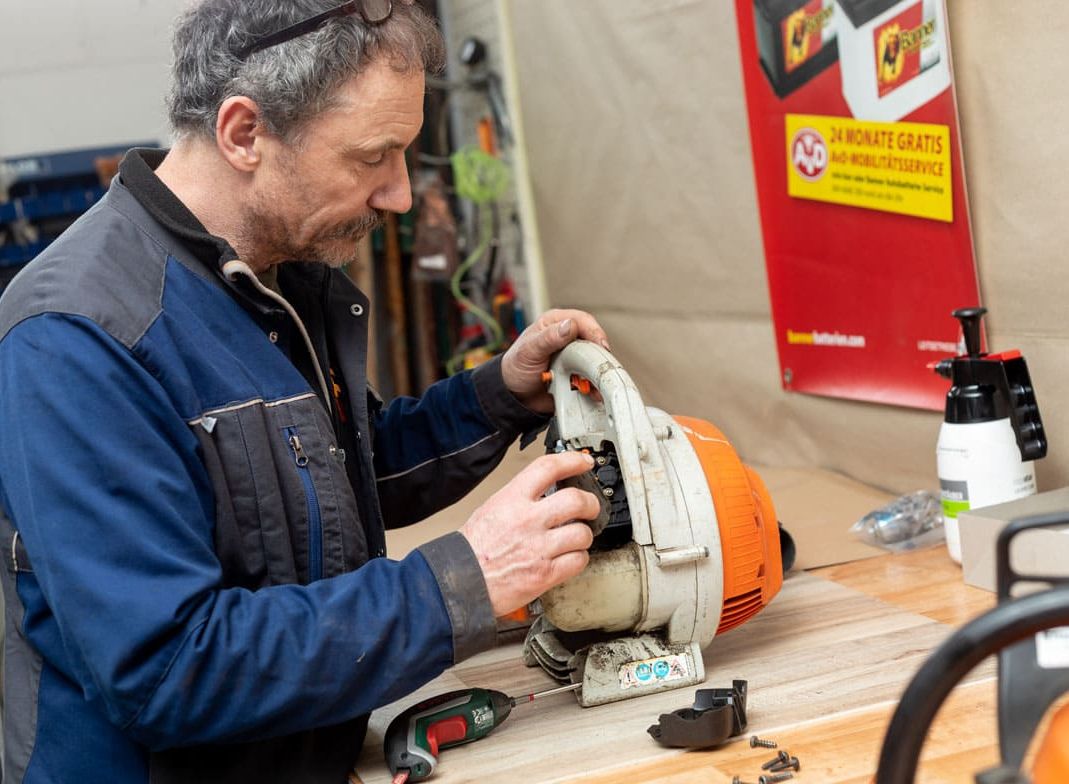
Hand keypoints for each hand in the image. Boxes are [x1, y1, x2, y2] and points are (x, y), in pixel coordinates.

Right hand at [460, 451, 599, 617]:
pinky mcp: (545, 574)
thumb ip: (519, 498)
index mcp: (512, 500)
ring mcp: (538, 548)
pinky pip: (578, 561)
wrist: (460, 582)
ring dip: (584, 536)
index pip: (549, 468)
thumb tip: (544, 491)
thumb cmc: (472, 549)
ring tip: (576, 538)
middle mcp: (528, 520)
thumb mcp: (491, 508)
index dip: (573, 461)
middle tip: (591, 507)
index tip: (584, 462)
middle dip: (591, 503)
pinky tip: (570, 558)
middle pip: (576, 500)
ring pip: (582, 534)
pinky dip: (578, 559)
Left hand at [500, 309, 609, 413]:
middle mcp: (567, 338)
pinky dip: (593, 385)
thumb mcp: (529, 350)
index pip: (582, 321)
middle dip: (598, 355)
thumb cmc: (516, 367)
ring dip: (597, 372)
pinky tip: (592, 391)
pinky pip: (591, 377)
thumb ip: (548, 337)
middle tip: (600, 366)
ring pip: (595, 360)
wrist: (514, 395)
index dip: (594, 332)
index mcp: (555, 323)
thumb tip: (569, 326)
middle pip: (593, 340)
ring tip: (595, 382)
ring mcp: (573, 357)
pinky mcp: (576, 374)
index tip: (600, 345)